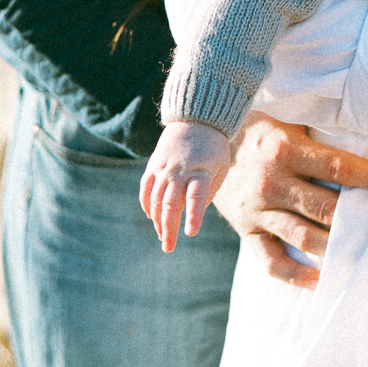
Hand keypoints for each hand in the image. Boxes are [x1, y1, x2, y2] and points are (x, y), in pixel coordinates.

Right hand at [140, 121, 231, 250]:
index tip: (191, 233)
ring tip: (163, 237)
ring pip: (155, 200)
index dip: (193, 216)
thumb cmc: (214, 148)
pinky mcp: (154, 165)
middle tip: (168, 247)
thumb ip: (210, 191)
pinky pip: (146, 189)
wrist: (197, 119)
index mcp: (201, 172)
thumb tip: (194, 212)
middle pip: (170, 204)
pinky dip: (146, 204)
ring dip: (157, 221)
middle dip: (169, 229)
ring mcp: (164, 168)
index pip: (196, 197)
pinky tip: (151, 217)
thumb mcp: (222, 168)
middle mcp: (180, 171)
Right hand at [211, 115, 367, 288]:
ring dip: (336, 248)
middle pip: (326, 208)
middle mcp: (271, 182)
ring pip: (304, 238)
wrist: (204, 141)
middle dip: (360, 218)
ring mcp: (257, 210)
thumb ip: (322, 127)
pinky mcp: (246, 230)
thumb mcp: (289, 118)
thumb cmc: (260, 126)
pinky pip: (272, 261)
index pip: (338, 167)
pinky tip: (320, 281)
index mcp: (285, 149)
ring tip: (365, 252)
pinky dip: (296, 276)